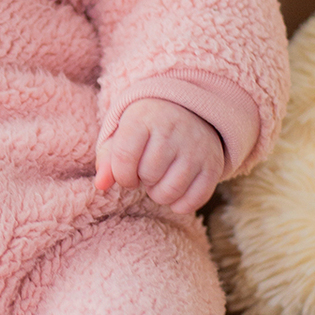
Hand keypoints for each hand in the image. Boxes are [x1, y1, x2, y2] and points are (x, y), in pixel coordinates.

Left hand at [95, 99, 223, 214]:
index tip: (126, 173)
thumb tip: (101, 185)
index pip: (124, 157)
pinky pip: (193, 201)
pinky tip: (175, 187)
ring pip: (169, 192)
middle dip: (142, 180)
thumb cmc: (146, 128)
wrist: (188, 111)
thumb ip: (107, 159)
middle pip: (148, 176)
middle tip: (147, 170)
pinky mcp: (214, 165)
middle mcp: (174, 129)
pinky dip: (179, 203)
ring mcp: (197, 147)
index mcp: (145, 117)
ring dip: (159, 194)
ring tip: (159, 178)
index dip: (121, 175)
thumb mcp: (122, 134)